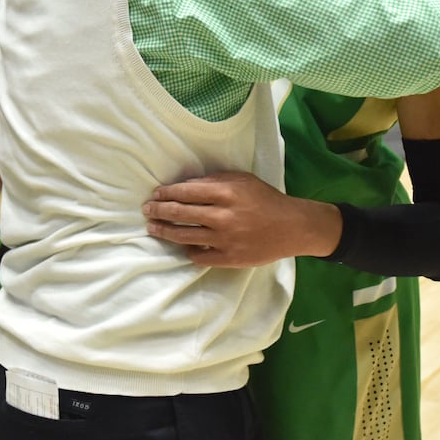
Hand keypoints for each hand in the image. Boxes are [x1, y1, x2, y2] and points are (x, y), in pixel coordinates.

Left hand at [143, 172, 338, 267]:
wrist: (292, 227)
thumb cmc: (265, 199)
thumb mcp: (242, 180)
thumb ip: (214, 181)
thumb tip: (184, 185)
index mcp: (226, 193)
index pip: (186, 192)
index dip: (166, 193)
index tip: (155, 194)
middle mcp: (223, 216)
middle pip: (180, 214)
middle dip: (159, 211)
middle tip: (147, 210)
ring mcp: (225, 240)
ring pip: (184, 237)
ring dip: (165, 232)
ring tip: (153, 228)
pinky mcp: (229, 258)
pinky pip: (199, 256)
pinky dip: (189, 251)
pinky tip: (183, 246)